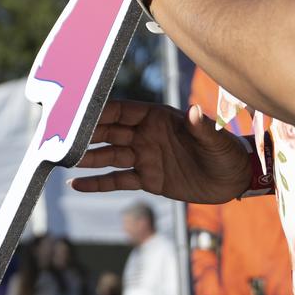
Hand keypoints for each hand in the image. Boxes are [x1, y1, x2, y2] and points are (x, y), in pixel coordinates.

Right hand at [71, 99, 253, 203]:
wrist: (234, 180)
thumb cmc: (227, 152)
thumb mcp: (217, 140)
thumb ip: (202, 127)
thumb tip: (194, 112)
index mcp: (158, 117)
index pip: (123, 111)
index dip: (102, 111)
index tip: (79, 112)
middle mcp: (146, 134)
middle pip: (109, 132)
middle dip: (86, 133)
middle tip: (61, 135)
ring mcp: (144, 156)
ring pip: (109, 156)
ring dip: (87, 158)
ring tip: (63, 160)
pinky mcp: (147, 178)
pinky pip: (117, 180)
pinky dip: (97, 183)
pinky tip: (76, 184)